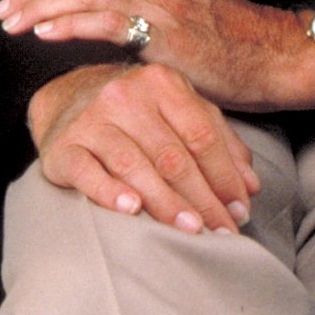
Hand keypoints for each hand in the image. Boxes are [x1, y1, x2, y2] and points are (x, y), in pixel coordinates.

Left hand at [0, 0, 314, 114]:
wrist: (271, 57)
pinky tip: (43, 31)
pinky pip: (105, 21)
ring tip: (10, 20)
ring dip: (39, 3)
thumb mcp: (184, 4)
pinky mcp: (163, 35)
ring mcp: (161, 2)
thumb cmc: (226, 39)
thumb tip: (99, 8)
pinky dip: (68, 23)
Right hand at [28, 62, 258, 234]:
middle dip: (201, 198)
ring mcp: (92, 120)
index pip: (202, 135)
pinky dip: (110, 192)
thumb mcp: (181, 112)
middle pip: (172, 155)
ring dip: (166, 203)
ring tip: (190, 229)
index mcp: (163, 83)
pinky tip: (131, 210)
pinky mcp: (63, 147)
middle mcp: (126, 95)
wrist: (67, 99)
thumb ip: (219, 142)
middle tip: (221, 231)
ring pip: (135, 166)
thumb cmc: (137, 113)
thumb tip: (250, 187)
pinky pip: (88, 173)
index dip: (224, 176)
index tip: (239, 211)